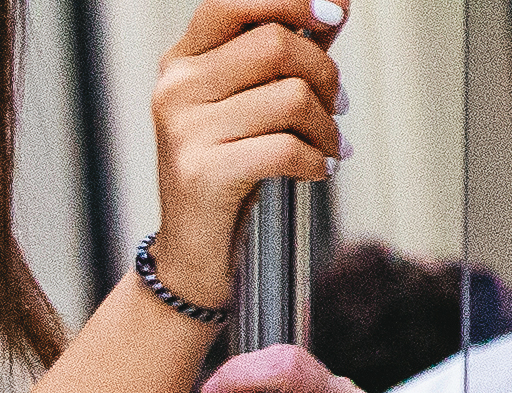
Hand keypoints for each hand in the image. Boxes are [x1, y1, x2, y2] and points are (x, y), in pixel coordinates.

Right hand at [144, 0, 342, 309]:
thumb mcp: (250, 100)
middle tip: (336, 103)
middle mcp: (175, 89)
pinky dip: (317, 159)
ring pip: (290, 97)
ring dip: (327, 124)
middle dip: (325, 73)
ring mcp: (183, 131)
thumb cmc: (227, 168)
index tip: (332, 13)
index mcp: (182, 61)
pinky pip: (287, 147)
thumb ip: (285, 51)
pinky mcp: (202, 173)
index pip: (233, 2)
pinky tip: (317, 168)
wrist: (193, 249)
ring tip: (328, 143)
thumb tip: (335, 3)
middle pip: (276, 45)